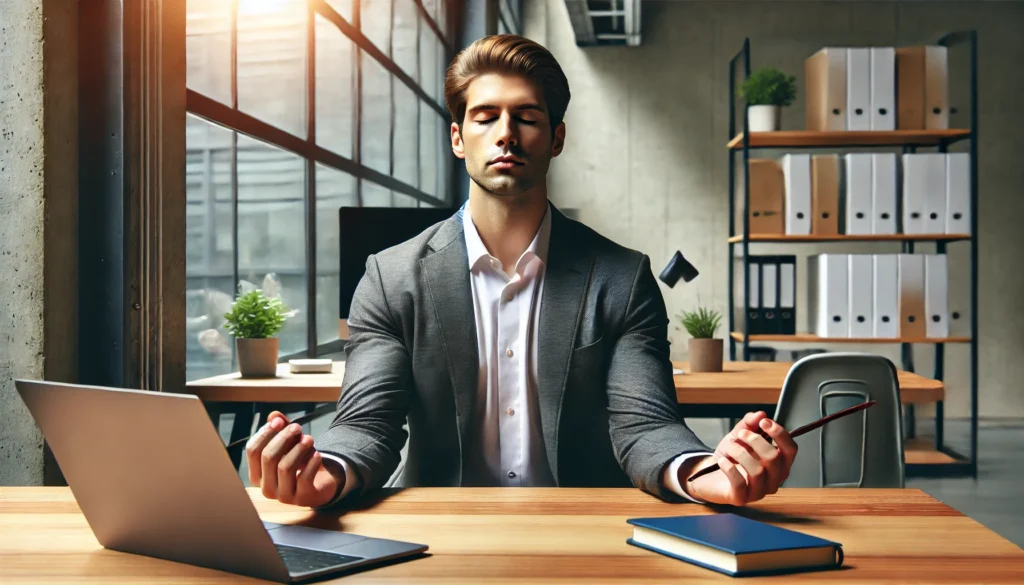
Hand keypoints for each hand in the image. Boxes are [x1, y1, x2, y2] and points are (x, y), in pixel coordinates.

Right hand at [245, 411, 343, 507]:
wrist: (320, 484)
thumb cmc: (299, 462)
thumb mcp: (290, 443)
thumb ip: (281, 429)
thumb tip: (274, 415)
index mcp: (257, 474)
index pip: (252, 451)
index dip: (265, 433)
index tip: (279, 421)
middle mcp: (266, 488)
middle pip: (268, 457)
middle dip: (283, 438)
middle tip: (297, 427)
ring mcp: (284, 496)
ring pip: (285, 467)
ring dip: (298, 448)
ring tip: (309, 439)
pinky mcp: (302, 499)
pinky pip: (304, 478)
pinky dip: (312, 462)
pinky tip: (317, 455)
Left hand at [682, 411, 797, 505]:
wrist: (708, 475)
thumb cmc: (730, 457)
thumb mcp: (739, 436)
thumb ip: (749, 424)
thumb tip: (760, 414)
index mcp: (779, 463)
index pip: (790, 450)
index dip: (780, 434)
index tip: (764, 422)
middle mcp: (774, 479)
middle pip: (774, 458)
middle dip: (756, 441)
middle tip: (741, 434)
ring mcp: (759, 491)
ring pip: (758, 471)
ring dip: (740, 453)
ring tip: (729, 447)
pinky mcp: (741, 498)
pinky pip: (740, 483)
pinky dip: (729, 468)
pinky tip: (723, 461)